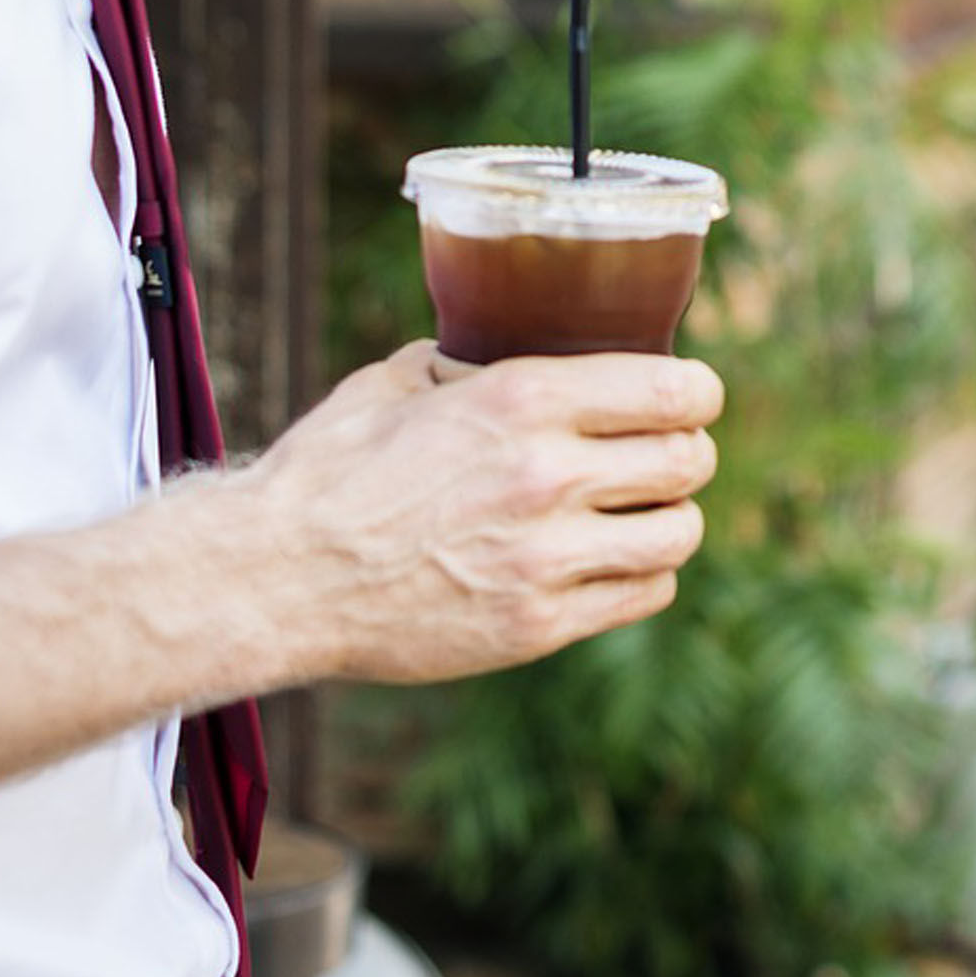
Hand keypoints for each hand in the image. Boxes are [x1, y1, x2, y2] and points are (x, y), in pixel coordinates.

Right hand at [237, 343, 723, 684]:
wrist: (278, 577)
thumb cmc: (327, 473)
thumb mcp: (394, 383)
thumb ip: (462, 364)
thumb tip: (490, 351)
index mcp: (523, 399)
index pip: (673, 389)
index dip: (697, 394)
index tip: (692, 398)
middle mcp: (548, 474)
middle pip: (689, 460)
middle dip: (687, 453)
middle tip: (669, 455)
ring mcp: (547, 557)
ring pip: (679, 532)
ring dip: (671, 518)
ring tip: (644, 513)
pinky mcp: (537, 625)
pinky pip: (643, 593)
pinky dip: (643, 574)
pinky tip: (615, 562)